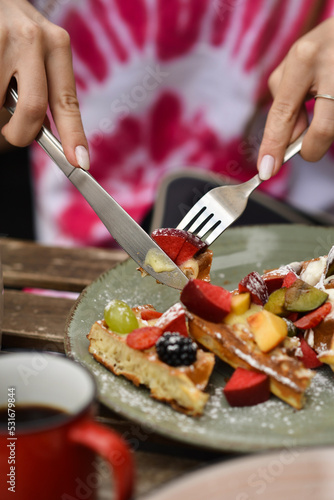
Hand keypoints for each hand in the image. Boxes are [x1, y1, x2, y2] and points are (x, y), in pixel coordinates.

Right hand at [0, 0, 88, 168]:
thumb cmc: (15, 33)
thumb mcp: (38, 52)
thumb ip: (44, 90)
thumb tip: (43, 133)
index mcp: (56, 44)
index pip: (67, 101)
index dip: (74, 136)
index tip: (80, 163)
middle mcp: (32, 39)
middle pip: (32, 110)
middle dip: (20, 134)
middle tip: (12, 134)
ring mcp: (0, 38)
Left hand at [257, 17, 333, 179]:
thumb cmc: (320, 48)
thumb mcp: (295, 66)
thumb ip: (286, 103)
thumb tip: (287, 142)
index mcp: (304, 59)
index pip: (283, 114)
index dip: (274, 146)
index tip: (266, 171)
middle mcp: (330, 67)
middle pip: (322, 131)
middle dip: (310, 150)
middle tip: (306, 148)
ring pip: (333, 129)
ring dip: (324, 132)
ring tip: (324, 105)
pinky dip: (332, 122)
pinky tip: (330, 104)